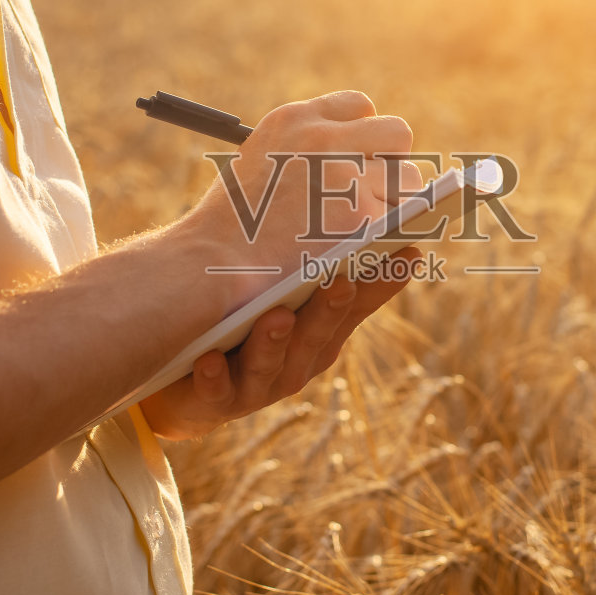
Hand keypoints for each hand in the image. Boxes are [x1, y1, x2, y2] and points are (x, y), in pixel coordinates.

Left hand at [138, 248, 418, 439]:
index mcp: (321, 331)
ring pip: (272, 367)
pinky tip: (209, 360)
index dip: (382, 283)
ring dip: (275, 344)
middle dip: (331, 310)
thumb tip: (356, 194)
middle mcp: (298, 361)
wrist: (187, 380)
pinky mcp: (218, 400)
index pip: (357, 304)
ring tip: (275, 316)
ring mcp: (260, 384)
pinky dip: (217, 377)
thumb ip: (318, 259)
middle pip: (319, 337)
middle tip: (342, 279)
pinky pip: (218, 391)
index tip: (407, 252)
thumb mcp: (285, 292)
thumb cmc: (244, 323)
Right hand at [183, 91, 423, 308]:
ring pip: (409, 178)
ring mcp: (345, 177)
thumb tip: (350, 151)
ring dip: (397, 200)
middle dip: (391, 162)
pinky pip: (405, 219)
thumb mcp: (261, 160)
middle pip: (395, 133)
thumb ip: (304, 148)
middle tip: (376, 191)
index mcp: (296, 120)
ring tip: (374, 222)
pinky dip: (394, 234)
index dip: (364, 136)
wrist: (212, 265)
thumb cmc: (232, 225)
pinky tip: (374, 247)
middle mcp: (324, 139)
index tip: (360, 158)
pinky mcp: (361, 218)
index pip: (358, 106)